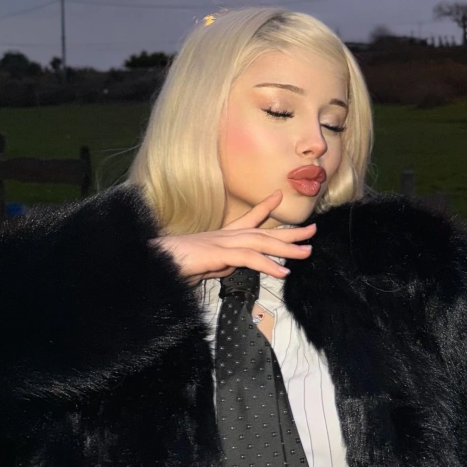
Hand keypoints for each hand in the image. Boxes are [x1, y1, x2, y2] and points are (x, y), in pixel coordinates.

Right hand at [150, 189, 315, 287]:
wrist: (154, 261)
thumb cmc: (173, 264)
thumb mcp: (203, 266)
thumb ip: (220, 265)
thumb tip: (233, 266)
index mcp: (220, 237)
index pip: (247, 219)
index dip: (264, 208)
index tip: (278, 195)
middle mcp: (224, 236)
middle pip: (263, 231)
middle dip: (289, 232)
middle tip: (312, 231)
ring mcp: (221, 243)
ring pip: (261, 242)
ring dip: (287, 248)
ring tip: (307, 252)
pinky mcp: (218, 254)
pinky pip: (249, 258)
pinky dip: (268, 264)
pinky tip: (283, 271)